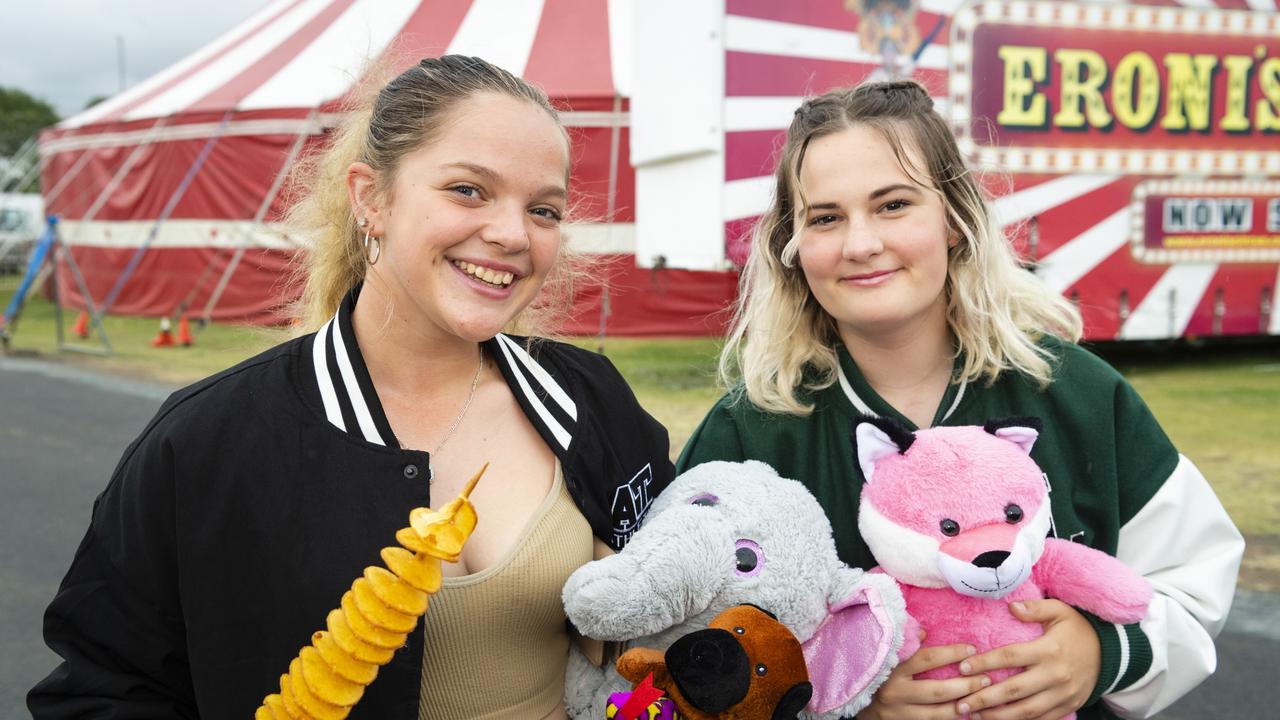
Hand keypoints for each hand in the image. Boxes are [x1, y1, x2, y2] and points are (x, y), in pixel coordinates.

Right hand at [858, 632, 990, 719]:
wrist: (853, 704)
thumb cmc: (875, 672)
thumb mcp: (883, 653)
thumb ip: (903, 643)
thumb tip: (923, 633)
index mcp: (891, 668)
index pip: (926, 659)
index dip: (951, 654)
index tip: (972, 649)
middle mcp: (894, 692)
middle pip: (937, 691)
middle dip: (965, 685)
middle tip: (986, 678)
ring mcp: (899, 714)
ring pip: (938, 714)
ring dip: (963, 707)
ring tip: (982, 698)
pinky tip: (967, 714)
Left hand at [954, 600, 1098, 719]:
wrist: (1112, 654)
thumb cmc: (1078, 630)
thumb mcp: (1060, 611)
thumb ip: (1035, 609)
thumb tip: (1011, 606)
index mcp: (1049, 650)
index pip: (1010, 657)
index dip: (985, 663)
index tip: (962, 667)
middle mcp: (1055, 675)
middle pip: (1013, 690)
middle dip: (984, 698)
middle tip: (960, 703)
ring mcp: (1062, 695)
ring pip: (1025, 711)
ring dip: (998, 716)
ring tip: (974, 716)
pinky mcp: (1067, 706)